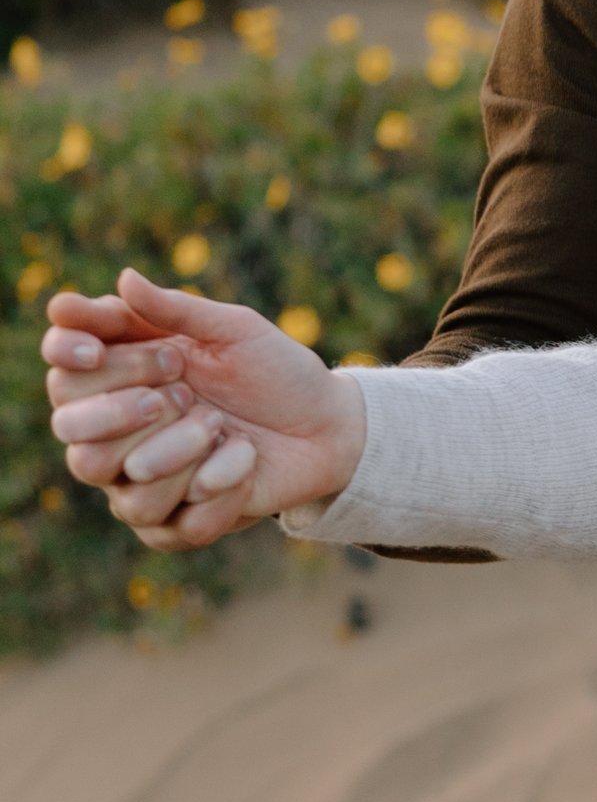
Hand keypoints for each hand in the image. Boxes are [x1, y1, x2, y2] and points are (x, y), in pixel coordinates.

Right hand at [46, 273, 366, 550]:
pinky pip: (176, 521)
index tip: (96, 347)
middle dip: (124, 409)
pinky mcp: (176, 523)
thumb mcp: (235, 330)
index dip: (69, 357)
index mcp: (124, 376)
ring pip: (124, 478)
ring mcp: (142, 480)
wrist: (328, 426)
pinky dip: (221, 484)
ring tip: (223, 427)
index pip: (64, 372)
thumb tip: (124, 279)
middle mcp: (119, 430)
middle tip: (182, 389)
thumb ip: (178, 310)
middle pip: (71, 430)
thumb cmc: (276, 370)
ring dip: (181, 449)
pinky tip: (246, 462)